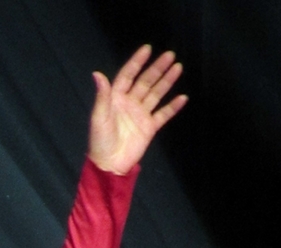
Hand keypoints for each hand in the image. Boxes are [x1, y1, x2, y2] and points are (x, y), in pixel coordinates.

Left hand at [88, 45, 187, 174]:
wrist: (109, 165)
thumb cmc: (100, 142)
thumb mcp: (98, 117)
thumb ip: (102, 96)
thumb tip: (98, 74)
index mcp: (116, 99)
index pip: (128, 76)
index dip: (136, 62)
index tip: (147, 49)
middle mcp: (130, 103)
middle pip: (145, 82)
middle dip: (157, 68)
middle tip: (170, 55)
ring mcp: (140, 115)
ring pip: (156, 94)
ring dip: (167, 81)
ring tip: (177, 68)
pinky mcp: (149, 128)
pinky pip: (163, 114)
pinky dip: (173, 107)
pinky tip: (182, 97)